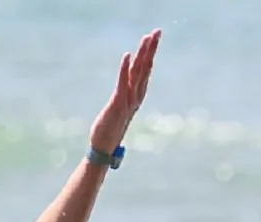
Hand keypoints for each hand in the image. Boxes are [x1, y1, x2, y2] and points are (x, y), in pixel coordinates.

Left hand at [88, 29, 160, 153]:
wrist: (103, 149)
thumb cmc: (109, 130)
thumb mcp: (119, 111)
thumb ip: (124, 100)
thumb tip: (126, 93)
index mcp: (136, 96)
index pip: (145, 71)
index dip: (149, 54)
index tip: (154, 38)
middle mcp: (135, 96)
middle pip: (145, 68)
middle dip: (150, 49)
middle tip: (157, 31)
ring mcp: (127, 100)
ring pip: (137, 73)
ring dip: (142, 54)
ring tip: (147, 38)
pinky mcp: (117, 105)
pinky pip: (122, 84)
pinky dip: (124, 69)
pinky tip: (127, 55)